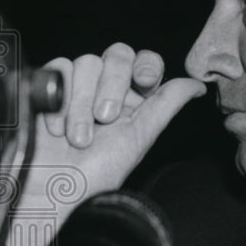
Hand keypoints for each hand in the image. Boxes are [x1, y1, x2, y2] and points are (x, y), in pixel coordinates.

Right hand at [9, 44, 205, 245]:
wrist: (52, 190)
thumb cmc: (97, 172)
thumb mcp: (140, 137)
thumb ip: (168, 104)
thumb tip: (199, 85)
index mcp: (133, 99)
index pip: (146, 61)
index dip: (147, 65)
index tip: (145, 82)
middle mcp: (106, 88)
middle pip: (118, 54)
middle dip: (113, 85)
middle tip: (105, 118)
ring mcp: (76, 86)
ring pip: (86, 61)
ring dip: (83, 103)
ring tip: (79, 137)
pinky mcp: (46, 87)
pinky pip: (57, 69)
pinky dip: (59, 99)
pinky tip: (56, 128)